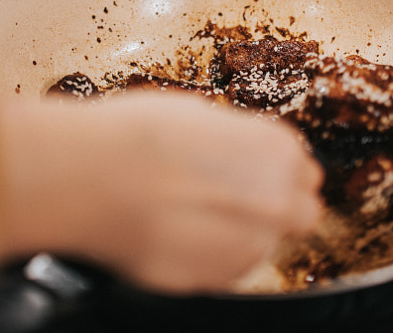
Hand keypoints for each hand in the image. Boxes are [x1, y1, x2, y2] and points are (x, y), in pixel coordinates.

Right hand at [0, 92, 323, 293]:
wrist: (88, 176)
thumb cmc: (134, 135)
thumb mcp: (197, 113)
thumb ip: (233, 140)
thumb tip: (232, 150)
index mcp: (276, 152)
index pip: (304, 170)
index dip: (277, 170)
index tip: (255, 170)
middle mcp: (275, 204)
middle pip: (300, 213)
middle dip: (275, 207)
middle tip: (229, 197)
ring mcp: (245, 248)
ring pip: (256, 245)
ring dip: (233, 233)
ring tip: (182, 212)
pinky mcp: (211, 280)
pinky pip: (218, 268)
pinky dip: (201, 254)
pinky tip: (167, 231)